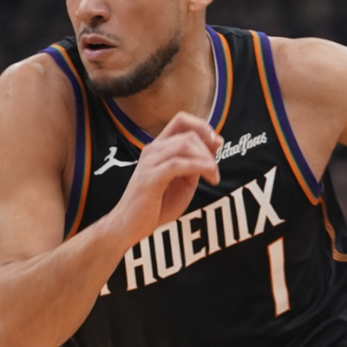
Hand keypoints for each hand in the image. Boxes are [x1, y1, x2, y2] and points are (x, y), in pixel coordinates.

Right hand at [108, 112, 222, 247]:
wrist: (130, 226)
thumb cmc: (156, 205)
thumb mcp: (184, 181)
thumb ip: (197, 162)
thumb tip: (217, 141)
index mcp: (159, 147)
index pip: (181, 120)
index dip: (203, 126)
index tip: (217, 144)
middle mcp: (153, 150)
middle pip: (188, 134)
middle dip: (209, 151)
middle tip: (214, 173)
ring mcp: (150, 162)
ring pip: (184, 145)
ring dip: (206, 159)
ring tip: (212, 177)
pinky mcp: (150, 178)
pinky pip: (178, 164)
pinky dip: (198, 166)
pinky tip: (209, 175)